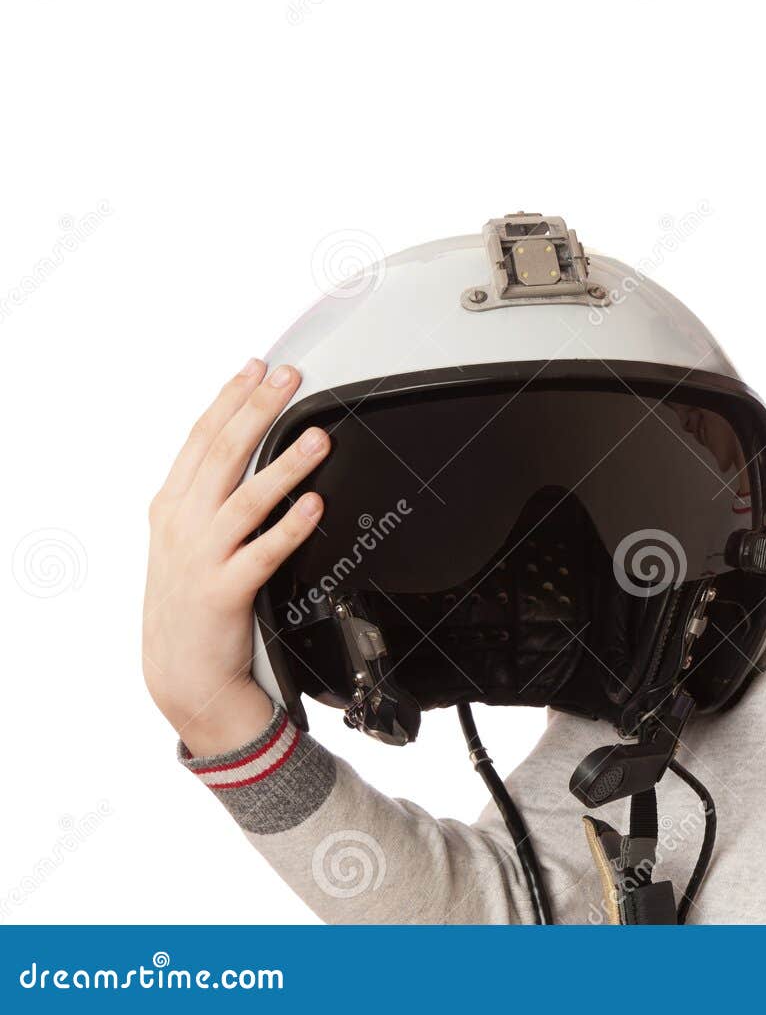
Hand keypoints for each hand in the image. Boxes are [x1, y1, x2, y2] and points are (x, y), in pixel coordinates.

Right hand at [142, 359, 328, 755]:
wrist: (181, 671)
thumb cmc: (191, 598)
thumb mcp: (184, 537)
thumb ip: (206, 494)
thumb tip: (239, 443)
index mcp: (172, 506)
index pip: (202, 439)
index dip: (231, 399)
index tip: (258, 367)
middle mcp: (183, 525)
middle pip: (223, 455)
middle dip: (259, 410)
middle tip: (291, 378)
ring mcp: (202, 557)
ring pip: (247, 500)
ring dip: (286, 465)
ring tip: (318, 437)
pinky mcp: (225, 592)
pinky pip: (264, 554)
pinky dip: (290, 527)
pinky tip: (315, 506)